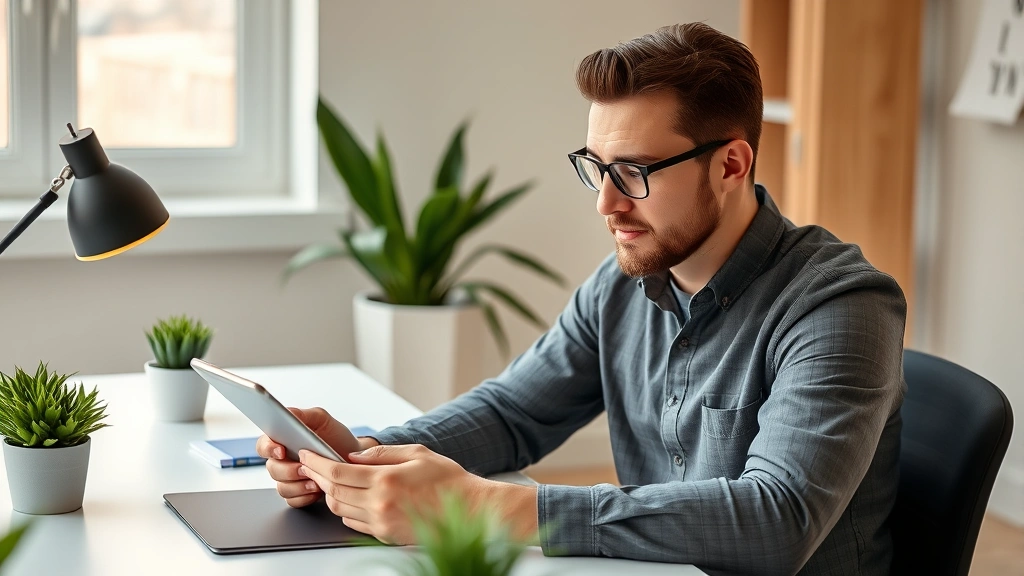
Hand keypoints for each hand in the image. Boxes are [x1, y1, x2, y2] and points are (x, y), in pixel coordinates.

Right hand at [255, 407, 380, 507]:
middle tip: (305, 468)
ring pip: (281, 487)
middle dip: (288, 470)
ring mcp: (289, 478)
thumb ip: (301, 414)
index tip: (281, 450)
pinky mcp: (298, 494)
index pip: (263, 445)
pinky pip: (292, 500)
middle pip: (271, 469)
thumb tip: (286, 413)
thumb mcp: (321, 419)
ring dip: (298, 485)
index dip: (268, 448)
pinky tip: (317, 490)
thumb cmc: (336, 436)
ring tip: (316, 480)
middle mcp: (282, 461)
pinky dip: (304, 497)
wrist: (354, 457)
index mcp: (282, 441)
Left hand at [298, 444, 537, 544]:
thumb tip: (354, 455)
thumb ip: (383, 453)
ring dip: (328, 494)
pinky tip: (348, 497)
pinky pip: (354, 523)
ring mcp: (382, 522)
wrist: (469, 510)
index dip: (317, 462)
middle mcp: (380, 503)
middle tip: (310, 465)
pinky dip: (345, 509)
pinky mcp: (386, 535)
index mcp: (386, 480)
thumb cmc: (448, 480)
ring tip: (326, 479)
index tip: (307, 454)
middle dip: (316, 476)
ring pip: (340, 509)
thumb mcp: (417, 452)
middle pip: (333, 491)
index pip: (338, 471)